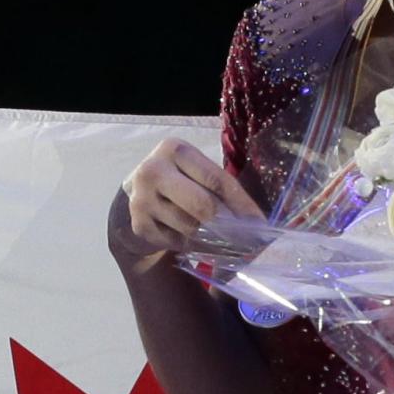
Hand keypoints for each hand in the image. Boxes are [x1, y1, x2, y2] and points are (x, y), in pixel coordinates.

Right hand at [111, 139, 260, 268]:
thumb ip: (219, 187)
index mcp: (174, 149)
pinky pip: (177, 242)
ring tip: (216, 235)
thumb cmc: (177, 182)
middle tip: (245, 237)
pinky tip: (190, 238)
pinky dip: (190, 244)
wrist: (134, 197)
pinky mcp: (139, 224)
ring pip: (190, 227)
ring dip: (208, 236)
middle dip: (228, 224)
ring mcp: (142, 199)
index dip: (241, 203)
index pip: (216, 179)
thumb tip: (253, 221)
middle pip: (203, 205)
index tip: (259, 222)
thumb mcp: (194, 172)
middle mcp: (153, 170)